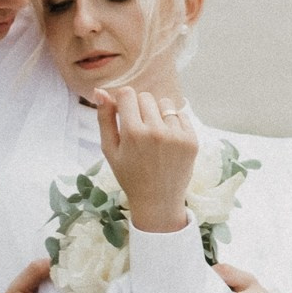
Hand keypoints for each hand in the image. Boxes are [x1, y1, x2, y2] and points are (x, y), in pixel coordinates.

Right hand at [90, 84, 198, 233]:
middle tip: (139, 130)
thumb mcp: (110, 150)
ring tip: (154, 135)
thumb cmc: (130, 175)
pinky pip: (181, 115)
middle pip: (145, 97)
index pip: (127, 94)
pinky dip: (173, 123)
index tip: (124, 114)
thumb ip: (104, 119)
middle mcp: (156, 131)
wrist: (158, 201)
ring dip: (158, 113)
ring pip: (165, 104)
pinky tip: (167, 142)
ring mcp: (176, 136)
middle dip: (139, 107)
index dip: (123, 101)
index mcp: (133, 133)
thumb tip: (100, 91)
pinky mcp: (192, 140)